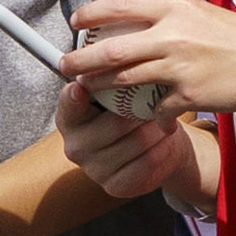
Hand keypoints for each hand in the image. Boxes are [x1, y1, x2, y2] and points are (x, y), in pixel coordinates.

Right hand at [52, 73, 192, 200]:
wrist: (155, 146)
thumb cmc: (133, 111)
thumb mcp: (119, 91)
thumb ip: (110, 76)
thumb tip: (116, 48)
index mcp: (70, 117)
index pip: (69, 105)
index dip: (74, 97)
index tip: (80, 87)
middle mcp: (75, 145)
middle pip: (114, 122)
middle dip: (142, 110)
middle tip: (160, 101)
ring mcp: (93, 169)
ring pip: (135, 142)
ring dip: (157, 129)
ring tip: (167, 119)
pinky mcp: (114, 186)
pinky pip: (145, 164)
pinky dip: (162, 150)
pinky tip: (167, 141)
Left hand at [60, 0, 235, 125]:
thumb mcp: (205, 13)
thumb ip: (174, 17)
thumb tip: (145, 20)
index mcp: (176, 8)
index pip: (121, 6)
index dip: (92, 13)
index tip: (77, 21)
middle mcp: (173, 34)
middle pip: (112, 48)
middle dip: (82, 59)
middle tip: (65, 65)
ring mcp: (180, 66)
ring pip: (126, 79)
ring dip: (102, 86)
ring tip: (89, 90)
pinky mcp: (190, 94)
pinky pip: (157, 107)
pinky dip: (150, 113)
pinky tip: (148, 118)